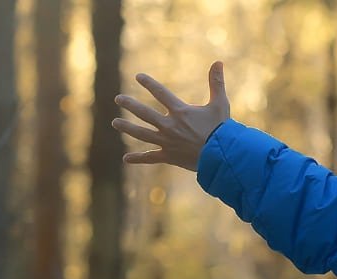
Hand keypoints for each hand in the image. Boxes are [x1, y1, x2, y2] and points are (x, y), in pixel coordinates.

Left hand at [111, 61, 231, 171]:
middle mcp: (169, 126)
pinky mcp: (168, 156)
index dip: (149, 83)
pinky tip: (126, 158)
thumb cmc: (221, 129)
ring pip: (142, 134)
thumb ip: (216, 82)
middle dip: (130, 105)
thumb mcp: (220, 103)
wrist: (221, 156)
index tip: (138, 76)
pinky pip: (150, 157)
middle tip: (118, 99)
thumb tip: (218, 62)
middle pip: (145, 113)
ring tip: (115, 123)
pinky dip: (138, 158)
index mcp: (180, 112)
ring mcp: (167, 142)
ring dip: (128, 128)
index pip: (161, 93)